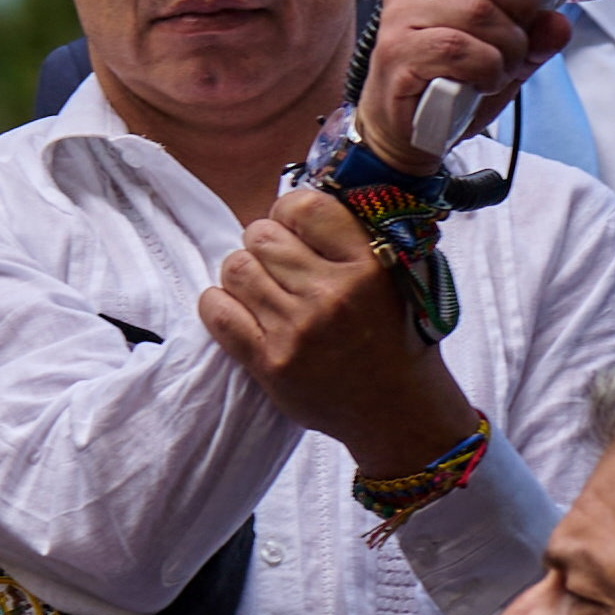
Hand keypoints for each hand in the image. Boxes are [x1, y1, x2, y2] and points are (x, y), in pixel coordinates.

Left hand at [200, 188, 477, 473]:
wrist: (396, 409)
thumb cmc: (397, 338)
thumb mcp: (397, 276)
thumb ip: (356, 237)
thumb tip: (300, 204)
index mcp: (367, 265)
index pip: (304, 206)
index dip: (289, 212)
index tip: (294, 228)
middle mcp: (330, 294)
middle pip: (261, 235)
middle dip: (265, 245)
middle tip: (279, 265)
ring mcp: (297, 330)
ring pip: (236, 268)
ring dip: (244, 274)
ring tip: (263, 290)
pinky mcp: (270, 363)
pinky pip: (217, 312)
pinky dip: (220, 304)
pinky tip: (240, 310)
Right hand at [360, 0, 571, 172]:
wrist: (409, 137)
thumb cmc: (449, 92)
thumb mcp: (502, 58)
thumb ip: (531, 38)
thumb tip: (558, 24)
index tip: (530, 10)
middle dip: (518, 10)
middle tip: (516, 47)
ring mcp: (399, 21)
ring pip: (477, 11)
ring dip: (505, 49)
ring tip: (498, 72)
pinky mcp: (398, 54)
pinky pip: (458, 48)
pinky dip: (485, 69)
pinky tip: (481, 83)